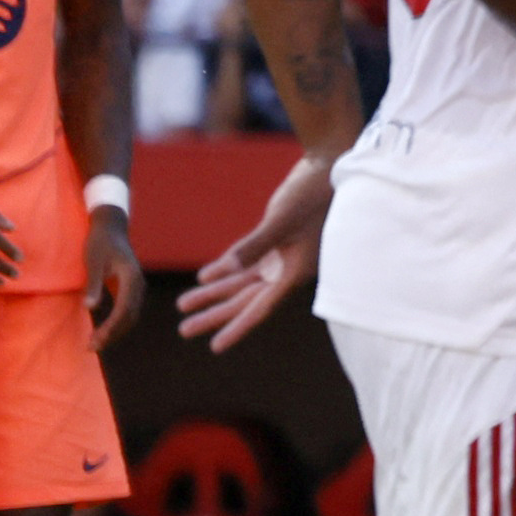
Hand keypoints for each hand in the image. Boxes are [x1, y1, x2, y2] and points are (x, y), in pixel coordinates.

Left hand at [83, 207, 145, 349]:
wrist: (110, 227)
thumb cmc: (99, 242)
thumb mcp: (93, 261)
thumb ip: (93, 284)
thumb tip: (90, 307)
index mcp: (131, 278)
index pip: (124, 310)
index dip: (111, 328)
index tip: (96, 340)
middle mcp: (139, 285)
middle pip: (130, 318)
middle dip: (112, 335)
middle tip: (92, 347)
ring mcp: (137, 288)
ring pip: (130, 317)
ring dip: (114, 332)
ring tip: (95, 343)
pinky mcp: (131, 290)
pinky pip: (127, 312)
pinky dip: (116, 324)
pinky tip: (102, 331)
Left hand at [175, 149, 336, 349]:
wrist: (331, 168)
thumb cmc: (312, 194)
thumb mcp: (281, 219)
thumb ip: (253, 246)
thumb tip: (220, 273)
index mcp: (295, 272)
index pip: (260, 307)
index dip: (237, 327)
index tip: (215, 347)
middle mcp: (288, 271)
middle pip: (246, 300)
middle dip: (215, 315)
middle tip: (185, 330)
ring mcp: (281, 258)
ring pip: (242, 284)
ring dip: (214, 294)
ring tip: (183, 306)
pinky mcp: (276, 243)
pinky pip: (245, 265)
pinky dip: (225, 271)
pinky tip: (204, 279)